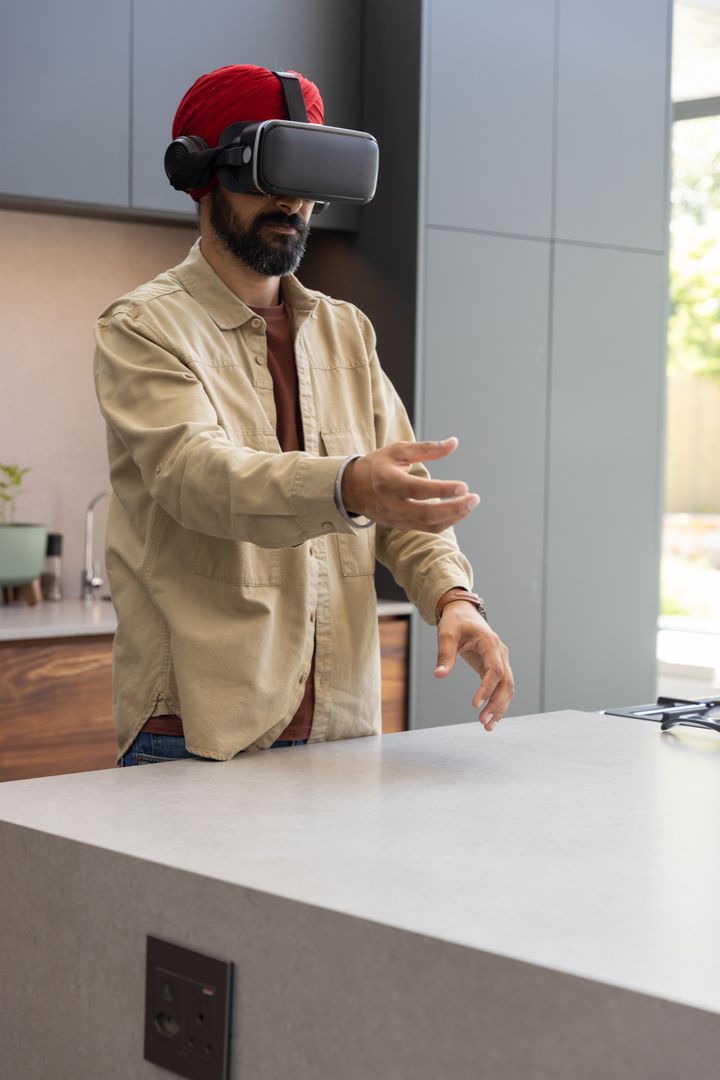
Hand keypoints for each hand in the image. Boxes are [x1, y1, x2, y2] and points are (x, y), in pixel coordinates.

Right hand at [341, 437, 479, 533]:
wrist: (352, 488)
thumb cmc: (378, 465)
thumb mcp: (398, 450)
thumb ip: (427, 448)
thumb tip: (453, 443)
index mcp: (390, 482)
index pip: (419, 490)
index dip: (442, 490)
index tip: (464, 486)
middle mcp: (392, 503)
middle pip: (426, 513)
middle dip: (454, 508)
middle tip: (474, 499)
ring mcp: (396, 518)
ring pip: (428, 525)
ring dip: (453, 517)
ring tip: (470, 505)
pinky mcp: (400, 526)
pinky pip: (426, 528)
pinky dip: (445, 522)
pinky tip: (457, 511)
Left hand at [433, 601, 514, 730]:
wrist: (462, 612)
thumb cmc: (454, 621)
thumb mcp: (446, 634)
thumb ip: (444, 655)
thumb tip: (439, 675)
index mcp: (490, 643)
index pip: (495, 670)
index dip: (487, 688)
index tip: (475, 704)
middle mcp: (500, 653)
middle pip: (506, 682)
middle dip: (497, 704)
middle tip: (483, 722)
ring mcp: (501, 660)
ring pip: (507, 687)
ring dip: (500, 707)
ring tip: (487, 726)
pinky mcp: (495, 666)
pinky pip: (501, 687)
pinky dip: (498, 702)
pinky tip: (491, 718)